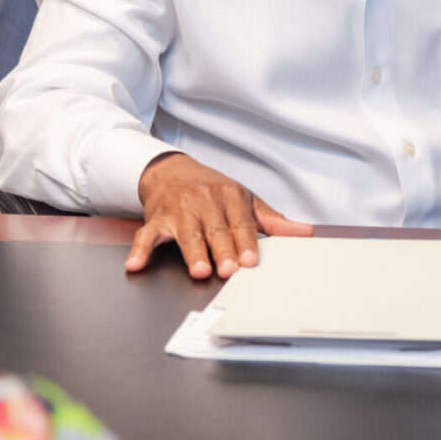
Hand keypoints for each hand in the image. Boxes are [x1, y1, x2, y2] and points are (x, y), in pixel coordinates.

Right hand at [127, 153, 312, 278]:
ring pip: (186, 234)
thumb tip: (305, 232)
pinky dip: (140, 249)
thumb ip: (272, 220)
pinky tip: (136, 264)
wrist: (171, 170)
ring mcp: (178, 211)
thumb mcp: (245, 199)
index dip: (246, 242)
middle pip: (215, 230)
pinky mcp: (157, 219)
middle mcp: (204, 202)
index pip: (240, 222)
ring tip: (199, 269)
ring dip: (192, 252)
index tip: (251, 260)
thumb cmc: (212, 189)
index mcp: (229, 197)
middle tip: (230, 269)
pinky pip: (147, 235)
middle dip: (223, 249)